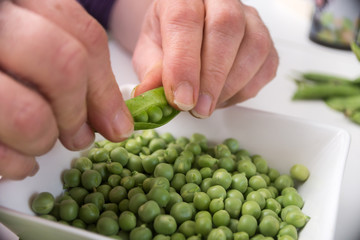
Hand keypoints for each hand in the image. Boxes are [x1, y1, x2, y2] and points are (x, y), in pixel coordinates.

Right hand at [0, 0, 132, 179]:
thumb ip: (71, 65)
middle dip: (77, 113)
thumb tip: (115, 119)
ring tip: (40, 142)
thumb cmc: (2, 54)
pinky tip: (17, 160)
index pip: (84, 38)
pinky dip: (13, 164)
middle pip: (65, 68)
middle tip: (79, 136)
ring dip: (44, 140)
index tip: (116, 121)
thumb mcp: (30, 39)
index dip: (105, 89)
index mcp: (18, 2)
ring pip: (29, 115)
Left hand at [130, 0, 278, 116]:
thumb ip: (152, 73)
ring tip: (207, 105)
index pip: (185, 19)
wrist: (187, 34)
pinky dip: (245, 90)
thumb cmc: (168, 40)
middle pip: (226, 27)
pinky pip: (266, 66)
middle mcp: (220, 0)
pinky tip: (223, 97)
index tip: (182, 99)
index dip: (184, 63)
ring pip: (254, 47)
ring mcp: (249, 17)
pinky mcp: (266, 40)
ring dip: (230, 86)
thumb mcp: (149, 54)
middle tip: (198, 108)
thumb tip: (151, 95)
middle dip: (212, 77)